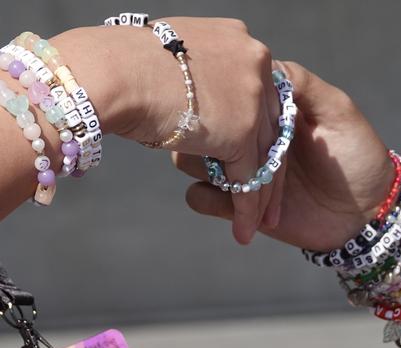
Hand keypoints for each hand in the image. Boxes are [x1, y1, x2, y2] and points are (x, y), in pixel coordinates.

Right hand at [53, 18, 281, 243]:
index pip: (262, 98)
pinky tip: (244, 232)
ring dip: (264, 199)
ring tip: (261, 226)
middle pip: (271, 130)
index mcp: (243, 45)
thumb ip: (203, 72)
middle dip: (273, 171)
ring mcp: (252, 98)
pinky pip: (249, 179)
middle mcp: (257, 67)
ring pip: (266, 158)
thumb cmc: (124, 62)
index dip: (260, 131)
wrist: (109, 70)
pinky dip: (247, 209)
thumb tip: (198, 91)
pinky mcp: (240, 132)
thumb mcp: (175, 57)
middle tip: (273, 203)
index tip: (257, 156)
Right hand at [174, 61, 393, 250]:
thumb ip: (302, 84)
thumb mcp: (338, 111)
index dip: (222, 99)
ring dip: (209, 169)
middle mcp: (246, 137)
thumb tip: (261, 63)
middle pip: (199, 125)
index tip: (234, 109)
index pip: (224, 93)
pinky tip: (242, 209)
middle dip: (210, 136)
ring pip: (189, 159)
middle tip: (236, 150)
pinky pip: (198, 198)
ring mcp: (240, 171)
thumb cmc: (358, 157)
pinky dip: (213, 201)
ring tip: (241, 182)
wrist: (365, 215)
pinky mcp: (236, 206)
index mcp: (266, 111)